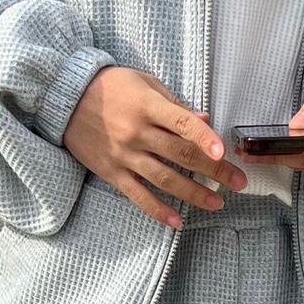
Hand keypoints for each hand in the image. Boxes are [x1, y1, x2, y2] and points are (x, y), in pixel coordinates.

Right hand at [64, 67, 246, 227]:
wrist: (65, 98)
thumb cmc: (111, 86)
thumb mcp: (144, 83)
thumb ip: (175, 105)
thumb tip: (205, 119)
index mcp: (148, 106)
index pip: (182, 123)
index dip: (204, 137)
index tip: (223, 152)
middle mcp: (137, 133)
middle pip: (181, 155)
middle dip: (214, 170)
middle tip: (239, 182)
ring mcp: (124, 155)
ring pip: (164, 179)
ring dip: (193, 194)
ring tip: (217, 203)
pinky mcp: (111, 172)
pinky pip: (137, 195)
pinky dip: (157, 210)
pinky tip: (177, 221)